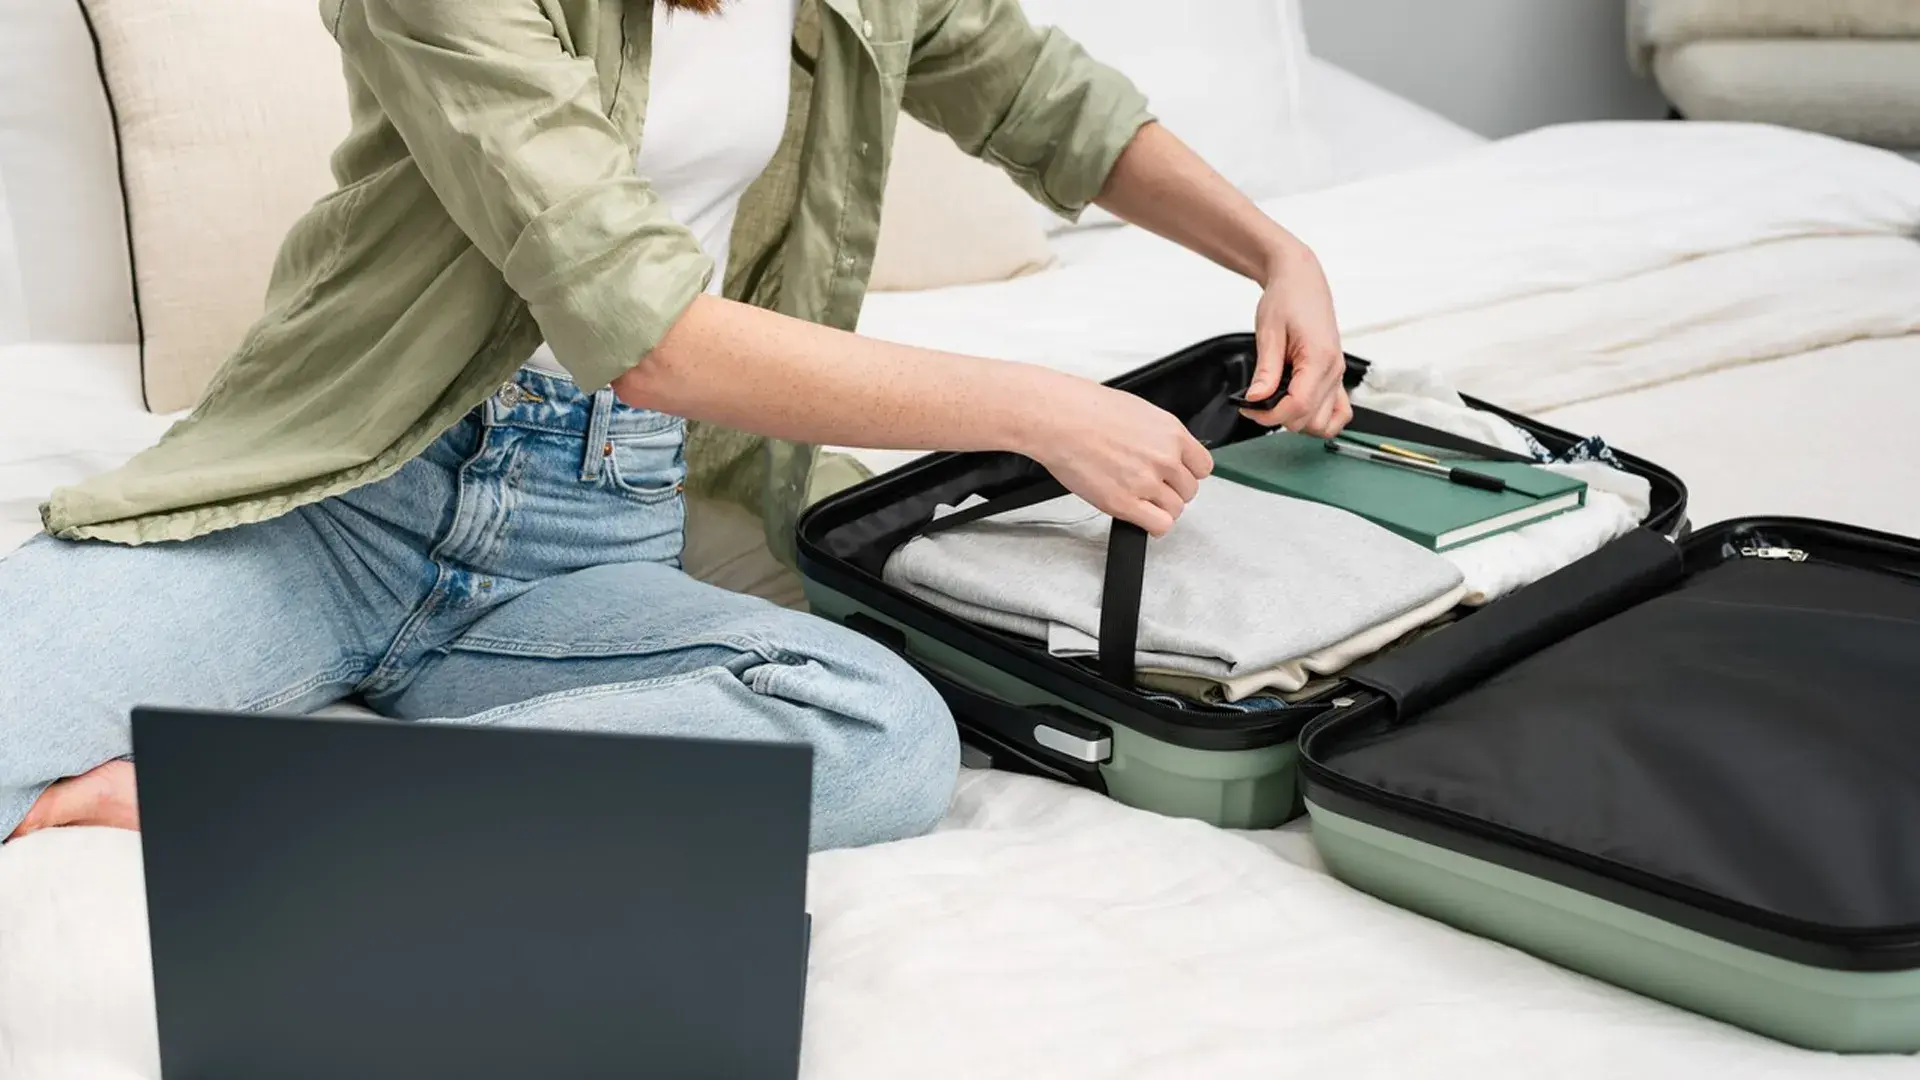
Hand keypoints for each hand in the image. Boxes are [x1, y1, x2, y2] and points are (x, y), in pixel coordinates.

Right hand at [1021, 375, 1213, 536]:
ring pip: (1175, 510)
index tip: (1175, 476)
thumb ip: (1159, 436)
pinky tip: (1139, 515)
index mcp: (1171, 433)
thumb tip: (1166, 452)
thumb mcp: (1138, 412)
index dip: (1187, 474)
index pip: (1202, 466)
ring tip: (1139, 499)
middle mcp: (1164, 458)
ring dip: (1160, 508)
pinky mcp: (1124, 503)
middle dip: (1171, 490)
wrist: (1059, 418)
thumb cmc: (1086, 409)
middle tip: (1150, 486)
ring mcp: (1146, 482)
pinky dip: (1152, 525)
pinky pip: (1158, 526)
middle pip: (1189, 490)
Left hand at [1241, 241, 1350, 437]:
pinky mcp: (1335, 377)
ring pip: (1325, 423)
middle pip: (1310, 420)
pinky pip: (1337, 413)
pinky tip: (1298, 408)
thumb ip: (1265, 371)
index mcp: (1319, 358)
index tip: (1249, 408)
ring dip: (1298, 421)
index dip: (1270, 415)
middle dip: (1279, 418)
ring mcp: (1338, 375)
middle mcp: (1334, 370)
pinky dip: (1319, 419)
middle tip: (1256, 403)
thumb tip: (1256, 399)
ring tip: (1276, 404)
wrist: (1301, 281)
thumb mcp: (1269, 332)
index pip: (1298, 406)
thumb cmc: (1286, 299)